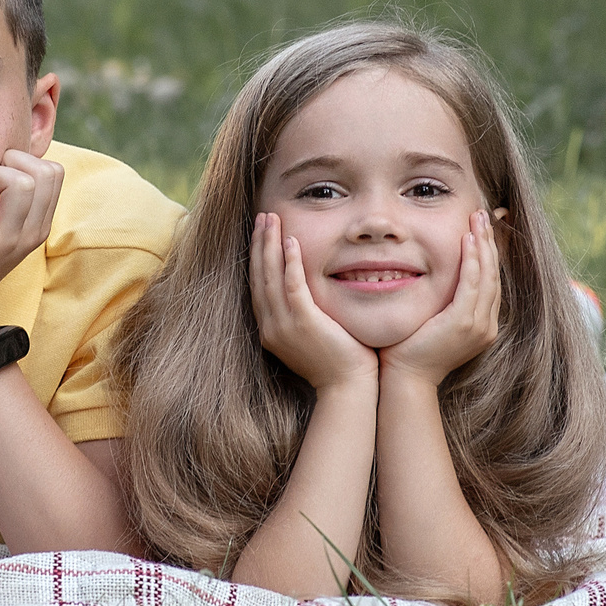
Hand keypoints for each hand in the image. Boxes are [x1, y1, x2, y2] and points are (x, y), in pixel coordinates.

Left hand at [0, 150, 62, 339]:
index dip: (24, 162)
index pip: (55, 170)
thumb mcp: (1, 224)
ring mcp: (9, 240)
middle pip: (44, 171)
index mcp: (39, 223)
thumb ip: (11, 196)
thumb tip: (7, 156)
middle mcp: (31, 231)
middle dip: (9, 165)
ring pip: (20, 182)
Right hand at [251, 213, 378, 392]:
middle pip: (258, 277)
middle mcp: (270, 326)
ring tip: (271, 220)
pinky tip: (291, 242)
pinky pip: (292, 286)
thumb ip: (303, 314)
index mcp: (270, 330)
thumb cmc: (337, 363)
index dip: (257, 257)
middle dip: (259, 244)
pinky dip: (289, 262)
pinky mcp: (303, 322)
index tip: (261, 233)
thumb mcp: (311, 336)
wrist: (347, 388)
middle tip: (262, 217)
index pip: (258, 286)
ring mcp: (284, 325)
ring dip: (270, 245)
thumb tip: (305, 293)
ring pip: (270, 277)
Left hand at [380, 211, 501, 386]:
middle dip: (489, 242)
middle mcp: (486, 325)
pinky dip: (472, 260)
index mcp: (481, 324)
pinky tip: (468, 240)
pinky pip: (473, 284)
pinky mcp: (464, 323)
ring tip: (477, 219)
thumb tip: (431, 276)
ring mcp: (478, 325)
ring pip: (487, 275)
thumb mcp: (431, 321)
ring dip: (483, 244)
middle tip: (482, 214)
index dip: (487, 253)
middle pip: (493, 274)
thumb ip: (440, 302)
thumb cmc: (408, 351)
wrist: (405, 380)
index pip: (489, 281)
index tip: (481, 228)